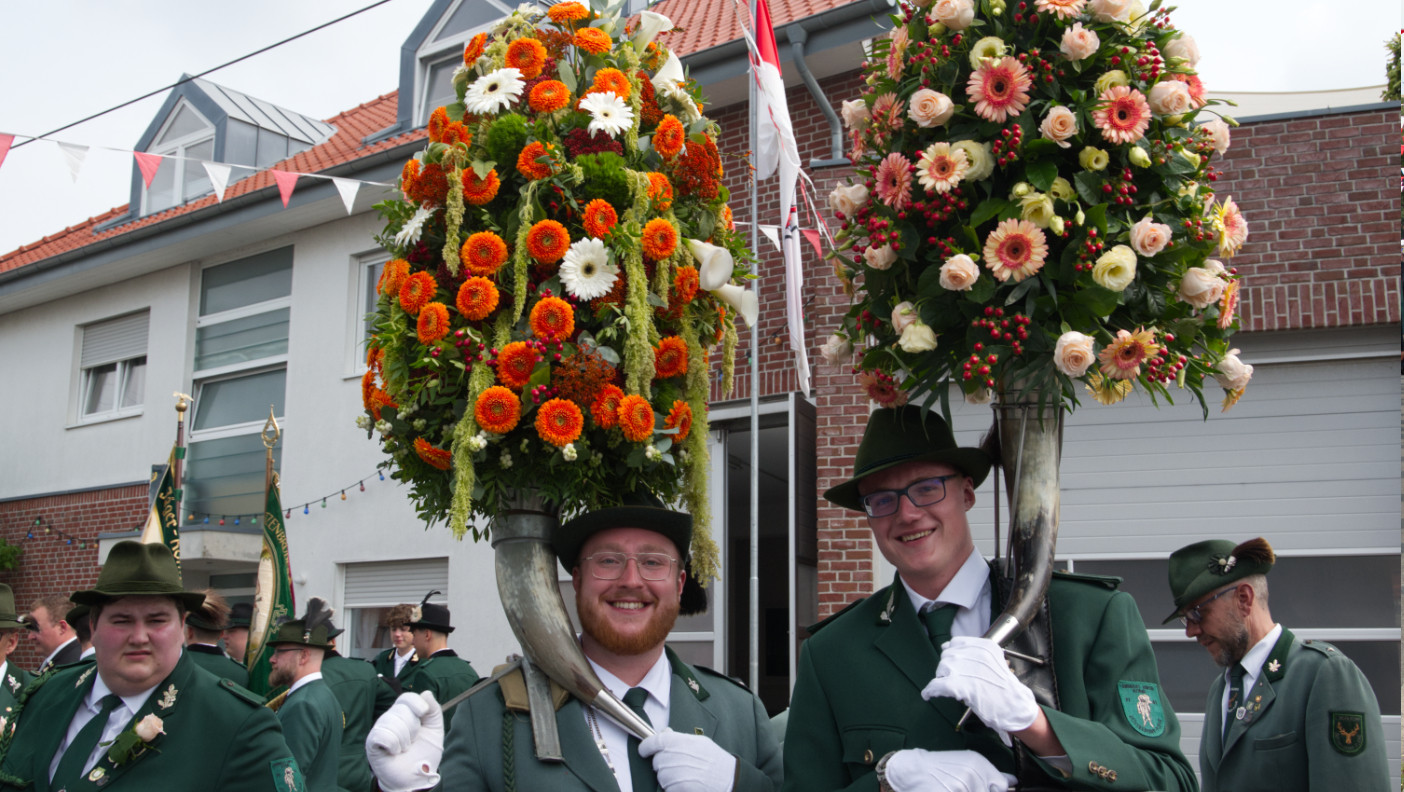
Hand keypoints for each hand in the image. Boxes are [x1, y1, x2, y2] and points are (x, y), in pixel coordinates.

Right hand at [365, 691, 443, 791]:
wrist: (415, 777)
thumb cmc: (423, 754)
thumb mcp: (435, 731)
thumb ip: (434, 711)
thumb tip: (427, 693)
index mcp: (405, 713)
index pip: (406, 697)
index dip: (416, 702)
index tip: (423, 712)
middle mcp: (390, 718)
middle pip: (401, 710)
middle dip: (413, 728)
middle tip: (412, 741)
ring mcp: (380, 729)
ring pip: (393, 722)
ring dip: (404, 740)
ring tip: (403, 749)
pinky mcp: (372, 742)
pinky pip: (383, 735)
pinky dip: (394, 745)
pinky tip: (394, 752)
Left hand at [638, 728, 737, 791]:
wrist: (728, 778)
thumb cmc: (715, 759)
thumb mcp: (699, 741)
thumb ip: (679, 738)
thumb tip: (664, 733)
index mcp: (677, 741)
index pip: (652, 743)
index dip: (645, 747)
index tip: (644, 751)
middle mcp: (673, 757)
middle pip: (656, 761)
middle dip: (664, 763)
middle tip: (679, 764)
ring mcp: (674, 774)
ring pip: (661, 776)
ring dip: (668, 776)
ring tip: (686, 774)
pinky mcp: (678, 788)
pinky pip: (667, 788)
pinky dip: (673, 788)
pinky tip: (687, 783)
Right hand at [884, 749, 1015, 791]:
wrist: (914, 769)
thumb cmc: (941, 767)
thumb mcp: (968, 764)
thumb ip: (991, 775)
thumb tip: (1012, 782)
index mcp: (979, 764)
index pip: (1001, 786)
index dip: (995, 790)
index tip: (989, 788)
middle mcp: (973, 775)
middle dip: (978, 791)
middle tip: (961, 785)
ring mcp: (962, 787)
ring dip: (966, 791)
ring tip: (952, 786)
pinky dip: (954, 791)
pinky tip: (947, 788)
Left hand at [921, 636, 1039, 745]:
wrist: (1015, 707)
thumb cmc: (1004, 688)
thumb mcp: (994, 662)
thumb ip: (973, 653)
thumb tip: (945, 646)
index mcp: (985, 646)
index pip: (956, 642)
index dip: (952, 653)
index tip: (954, 663)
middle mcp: (976, 654)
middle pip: (947, 656)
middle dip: (948, 668)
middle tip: (956, 680)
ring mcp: (968, 669)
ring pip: (942, 669)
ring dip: (942, 679)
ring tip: (950, 688)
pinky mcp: (961, 686)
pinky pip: (937, 685)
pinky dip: (930, 691)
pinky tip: (928, 695)